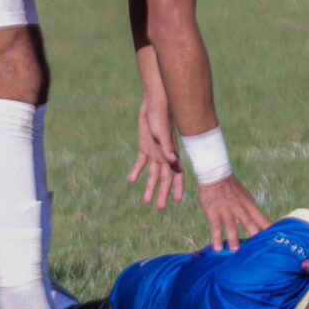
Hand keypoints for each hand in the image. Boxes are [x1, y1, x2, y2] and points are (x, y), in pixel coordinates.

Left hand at [128, 89, 181, 209]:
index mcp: (170, 153)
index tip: (177, 200)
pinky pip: (141, 161)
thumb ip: (167, 148)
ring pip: (152, 172)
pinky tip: (131, 180)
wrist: (154, 102)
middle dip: (162, 192)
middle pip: (163, 177)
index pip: (176, 173)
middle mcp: (164, 155)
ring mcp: (154, 151)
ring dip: (149, 186)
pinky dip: (137, 170)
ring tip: (145, 200)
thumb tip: (173, 161)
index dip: (177, 186)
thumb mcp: (162, 133)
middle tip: (158, 207)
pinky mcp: (145, 145)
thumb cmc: (160, 116)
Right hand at [195, 174, 266, 250]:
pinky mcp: (214, 213)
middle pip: (248, 222)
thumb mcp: (244, 197)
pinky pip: (216, 227)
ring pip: (231, 226)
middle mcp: (239, 208)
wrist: (215, 175)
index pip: (261, 218)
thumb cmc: (231, 188)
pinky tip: (218, 248)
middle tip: (258, 246)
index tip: (273, 238)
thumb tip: (249, 226)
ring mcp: (226, 211)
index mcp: (249, 204)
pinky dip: (216, 238)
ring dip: (233, 239)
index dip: (267, 228)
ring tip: (235, 250)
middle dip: (254, 233)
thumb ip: (248, 212)